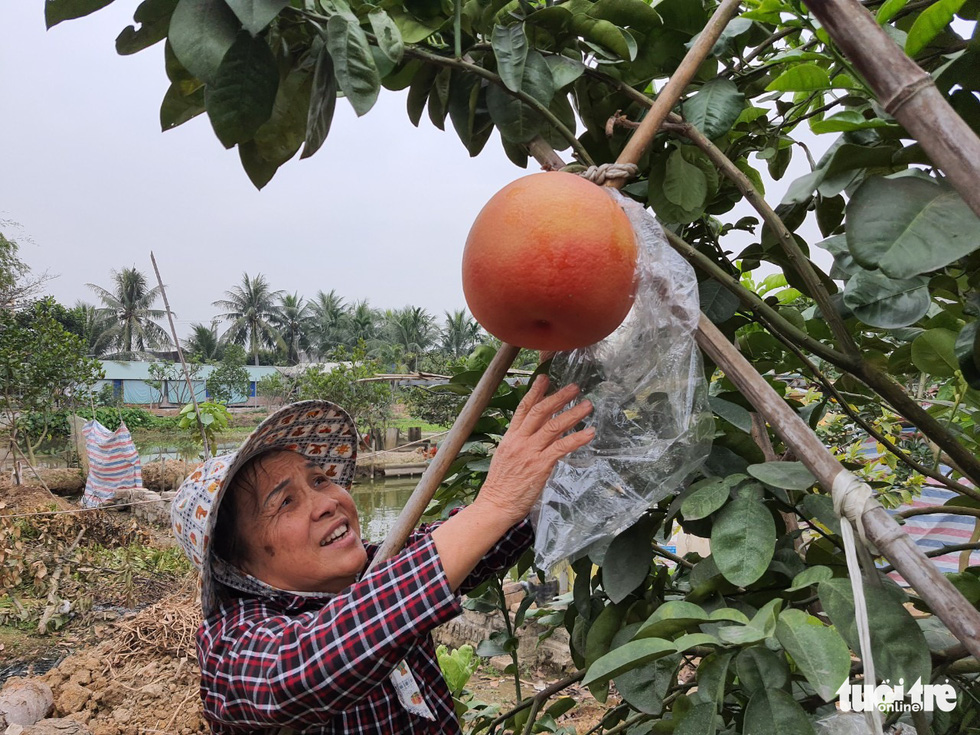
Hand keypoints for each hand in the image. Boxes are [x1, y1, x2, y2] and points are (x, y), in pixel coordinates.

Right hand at [476, 375, 594, 524]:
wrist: (495, 504)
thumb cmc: (502, 485)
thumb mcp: (508, 457)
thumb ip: (524, 442)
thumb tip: (543, 431)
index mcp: (510, 437)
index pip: (523, 408)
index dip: (534, 392)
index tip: (545, 378)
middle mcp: (520, 441)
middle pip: (539, 412)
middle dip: (558, 397)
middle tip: (574, 387)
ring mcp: (530, 452)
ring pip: (553, 426)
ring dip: (572, 414)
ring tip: (587, 405)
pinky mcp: (540, 465)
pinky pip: (561, 447)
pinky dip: (577, 438)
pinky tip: (589, 433)